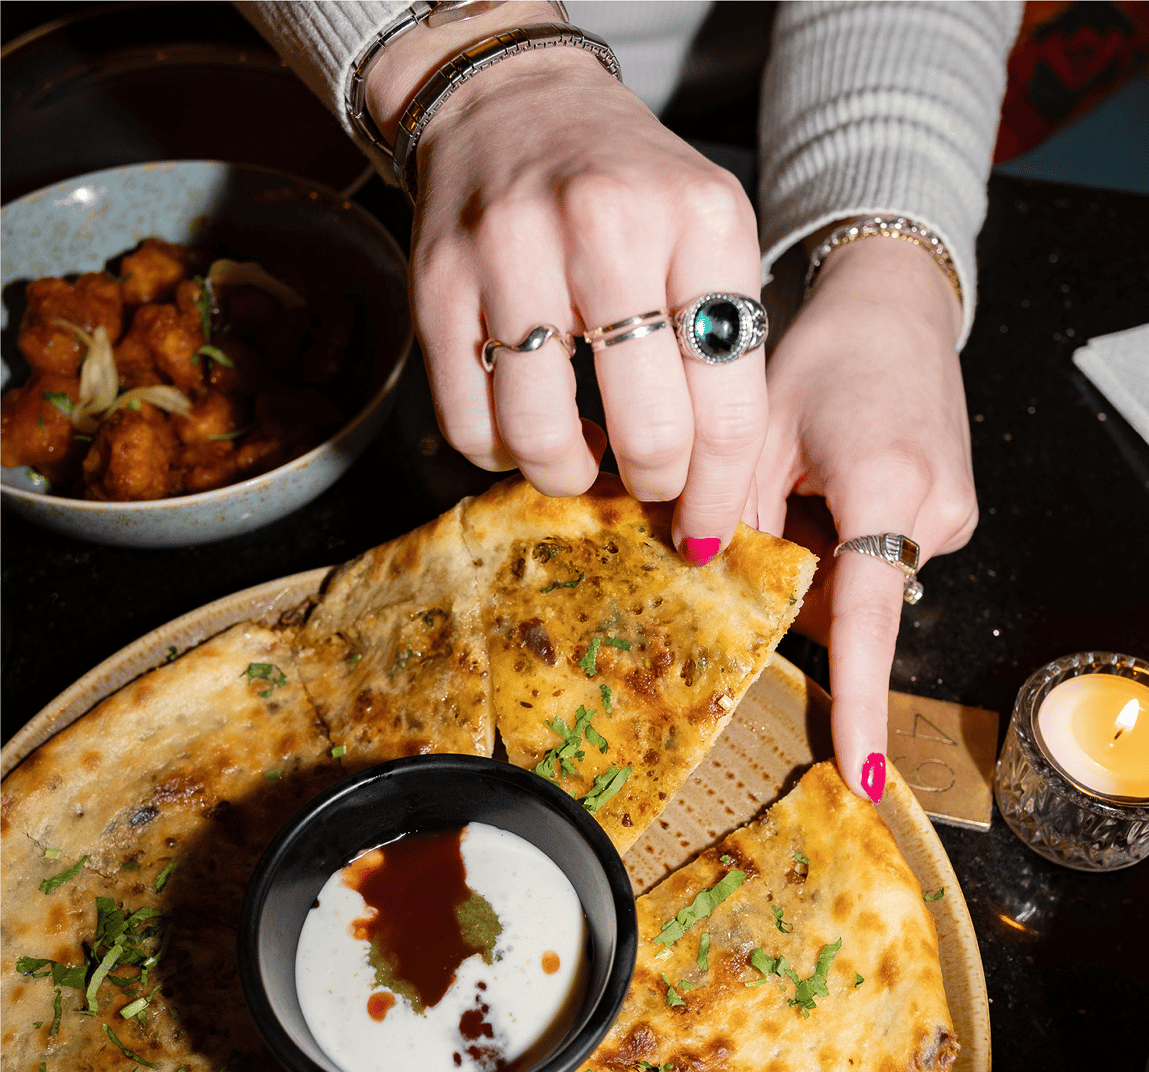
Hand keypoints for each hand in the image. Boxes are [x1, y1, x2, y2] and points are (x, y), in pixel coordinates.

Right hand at [368, 9, 767, 558]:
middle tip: (650, 483)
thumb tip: (713, 490)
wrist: (512, 100)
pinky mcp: (438, 282)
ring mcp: (511, 251)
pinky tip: (526, 424)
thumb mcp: (707, 233)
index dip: (722, 492)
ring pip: (542, 440)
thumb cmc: (626, 188)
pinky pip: (469, 426)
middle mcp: (606, 227)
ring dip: (569, 476)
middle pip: (647, 432)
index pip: (730, 404)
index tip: (709, 530)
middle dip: (654, 486)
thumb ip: (723, 345)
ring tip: (582, 454)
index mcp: (701, 220)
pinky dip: (501, 454)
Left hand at [753, 235, 976, 800]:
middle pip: (848, 602)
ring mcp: (952, 518)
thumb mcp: (758, 428)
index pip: (866, 619)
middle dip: (798, 581)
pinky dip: (843, 540)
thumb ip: (729, 510)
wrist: (897, 309)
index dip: (860, 701)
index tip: (863, 772)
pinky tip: (833, 484)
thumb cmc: (825, 356)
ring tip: (810, 480)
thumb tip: (703, 573)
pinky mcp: (951, 517)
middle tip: (772, 512)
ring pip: (861, 583)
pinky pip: (879, 560)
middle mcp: (935, 513)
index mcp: (887, 486)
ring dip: (820, 557)